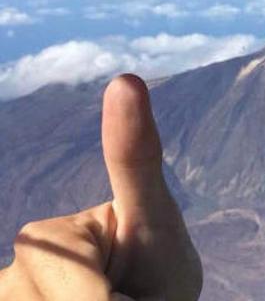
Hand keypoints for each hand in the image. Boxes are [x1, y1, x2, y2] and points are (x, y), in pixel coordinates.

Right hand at [0, 74, 201, 300]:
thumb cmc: (158, 265)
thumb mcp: (155, 218)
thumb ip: (134, 159)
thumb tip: (124, 77)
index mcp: (42, 240)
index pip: (69, 281)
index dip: (110, 298)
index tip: (130, 295)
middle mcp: (14, 276)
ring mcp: (14, 298)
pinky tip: (96, 300)